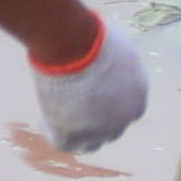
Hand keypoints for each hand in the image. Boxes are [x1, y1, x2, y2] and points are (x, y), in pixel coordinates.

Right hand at [30, 16, 152, 157]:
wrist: (76, 47)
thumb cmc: (94, 37)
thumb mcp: (114, 44)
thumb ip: (113, 57)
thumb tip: (103, 46)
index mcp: (138, 94)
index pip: (124, 109)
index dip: (105, 104)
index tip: (87, 94)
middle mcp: (125, 117)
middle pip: (109, 130)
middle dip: (91, 121)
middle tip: (69, 107)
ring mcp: (101, 129)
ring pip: (89, 143)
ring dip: (73, 131)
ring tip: (53, 117)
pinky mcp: (77, 135)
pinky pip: (63, 143)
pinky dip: (52, 131)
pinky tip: (42, 118)